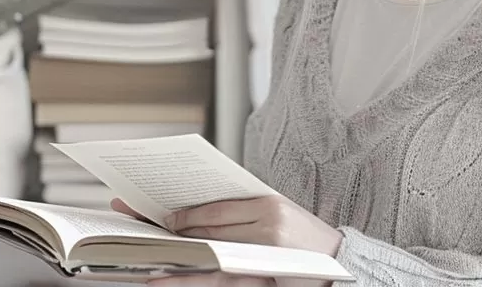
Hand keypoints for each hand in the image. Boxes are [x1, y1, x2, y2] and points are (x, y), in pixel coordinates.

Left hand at [111, 196, 343, 286]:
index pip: (214, 209)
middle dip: (172, 232)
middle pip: (208, 231)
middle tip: (138, 229)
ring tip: (148, 269)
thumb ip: (242, 213)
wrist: (344, 265)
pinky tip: (175, 284)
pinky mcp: (265, 278)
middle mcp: (267, 227)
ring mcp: (267, 255)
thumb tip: (193, 216)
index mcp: (267, 203)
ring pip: (211, 259)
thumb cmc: (304, 240)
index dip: (183, 214)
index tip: (157, 215)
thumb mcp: (277, 214)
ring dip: (177, 264)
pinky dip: (196, 283)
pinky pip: (223, 284)